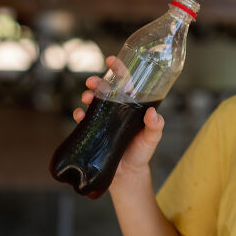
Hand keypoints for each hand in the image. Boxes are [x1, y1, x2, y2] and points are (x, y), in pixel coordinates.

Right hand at [74, 55, 164, 178]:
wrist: (127, 175)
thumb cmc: (142, 153)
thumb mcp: (152, 139)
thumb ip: (156, 126)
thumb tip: (153, 114)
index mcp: (132, 106)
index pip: (126, 83)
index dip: (119, 70)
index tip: (111, 60)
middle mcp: (117, 110)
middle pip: (105, 90)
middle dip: (97, 82)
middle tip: (92, 82)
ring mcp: (104, 120)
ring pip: (93, 102)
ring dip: (88, 96)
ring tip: (87, 98)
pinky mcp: (93, 132)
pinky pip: (83, 120)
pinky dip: (79, 115)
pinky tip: (79, 115)